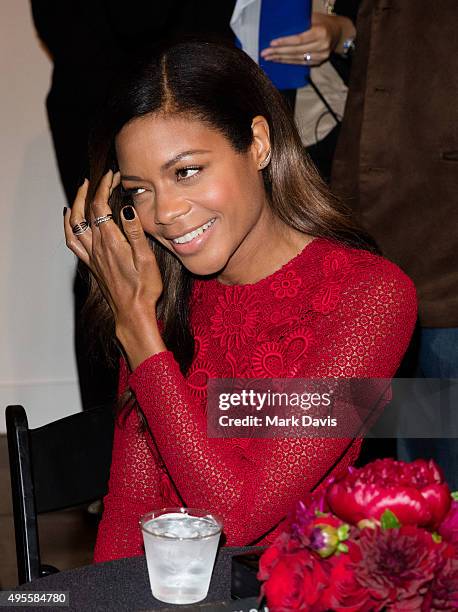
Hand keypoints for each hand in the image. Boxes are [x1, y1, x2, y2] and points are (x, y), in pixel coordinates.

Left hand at [64, 171, 165, 367]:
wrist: (132, 312)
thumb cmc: (144, 288)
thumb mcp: (146, 258)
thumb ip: (135, 232)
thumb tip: (126, 209)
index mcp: (111, 241)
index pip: (101, 206)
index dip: (104, 187)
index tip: (113, 175)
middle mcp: (97, 246)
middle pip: (86, 212)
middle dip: (91, 191)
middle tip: (100, 178)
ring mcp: (92, 256)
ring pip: (75, 225)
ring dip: (76, 205)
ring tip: (81, 191)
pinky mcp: (92, 264)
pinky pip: (72, 241)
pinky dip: (68, 226)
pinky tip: (70, 219)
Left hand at [260, 13, 354, 66]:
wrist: (338, 32)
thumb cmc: (322, 22)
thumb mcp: (313, 18)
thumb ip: (299, 23)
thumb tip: (279, 25)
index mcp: (320, 32)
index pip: (299, 40)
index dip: (284, 42)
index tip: (271, 44)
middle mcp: (322, 46)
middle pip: (296, 51)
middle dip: (278, 53)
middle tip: (265, 53)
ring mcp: (321, 56)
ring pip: (297, 59)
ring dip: (281, 59)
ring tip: (269, 57)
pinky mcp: (318, 63)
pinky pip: (300, 63)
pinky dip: (288, 62)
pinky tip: (279, 60)